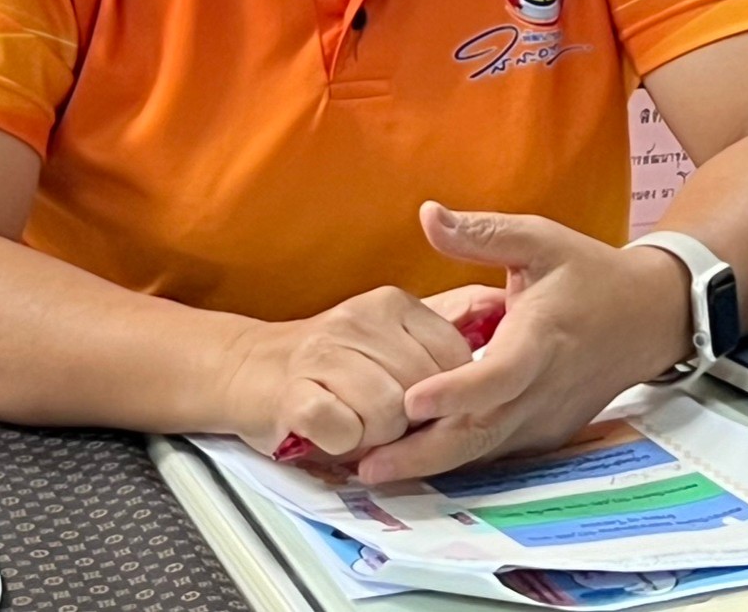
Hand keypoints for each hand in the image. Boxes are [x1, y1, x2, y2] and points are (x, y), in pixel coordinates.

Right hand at [222, 285, 489, 460]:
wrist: (246, 369)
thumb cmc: (330, 363)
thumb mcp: (389, 333)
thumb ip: (441, 327)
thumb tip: (500, 309)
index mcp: (392, 304)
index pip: (454, 358)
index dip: (444, 397)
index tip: (419, 406)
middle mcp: (360, 320)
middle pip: (423, 391)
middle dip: (409, 421)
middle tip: (379, 419)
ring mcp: (325, 354)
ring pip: (387, 414)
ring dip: (374, 436)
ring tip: (353, 422)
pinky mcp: (295, 393)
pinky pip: (346, 431)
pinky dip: (343, 444)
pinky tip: (330, 432)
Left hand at [351, 203, 689, 484]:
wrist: (648, 318)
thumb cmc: (590, 274)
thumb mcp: (539, 239)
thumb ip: (481, 233)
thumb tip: (427, 215)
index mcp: (542, 337)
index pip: (500, 375)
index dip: (457, 392)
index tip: (411, 401)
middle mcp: (544, 388)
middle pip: (482, 432)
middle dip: (424, 453)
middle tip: (367, 465)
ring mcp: (546, 418)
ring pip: (485, 452)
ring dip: (432, 465)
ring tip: (374, 470)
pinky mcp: (544, 434)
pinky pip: (497, 453)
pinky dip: (456, 460)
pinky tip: (413, 461)